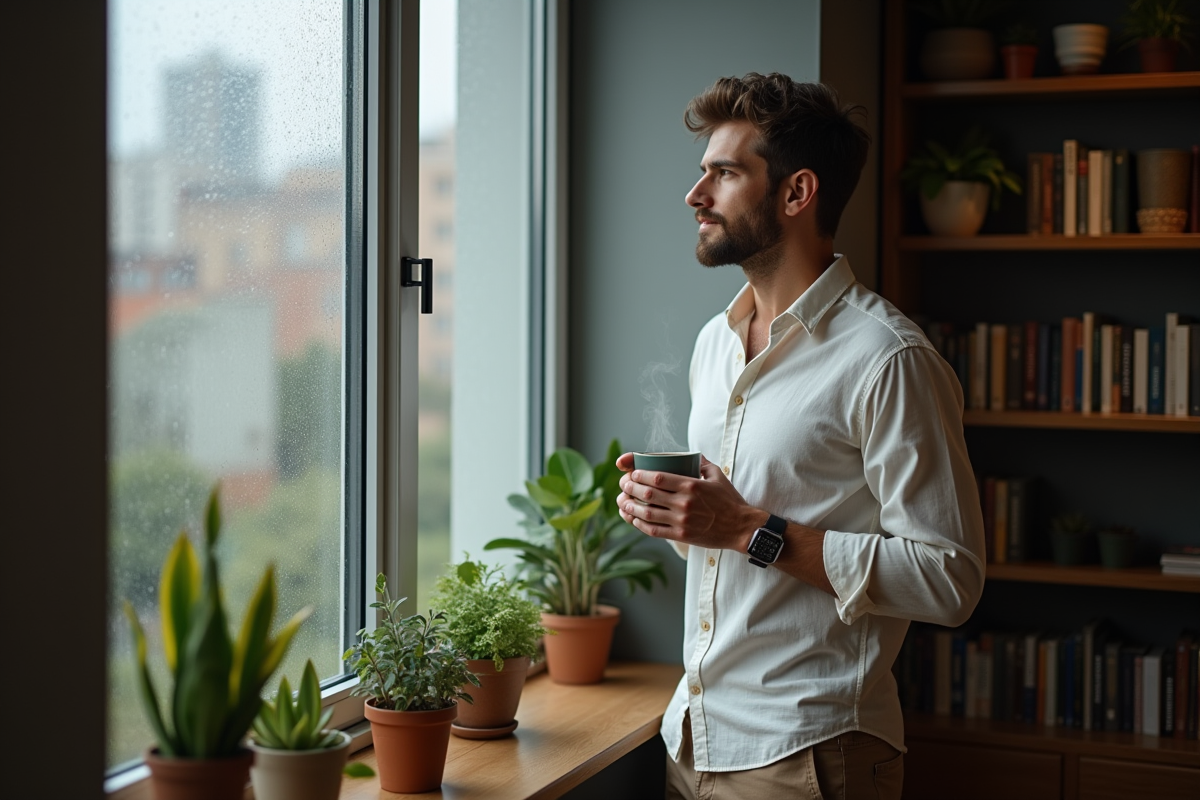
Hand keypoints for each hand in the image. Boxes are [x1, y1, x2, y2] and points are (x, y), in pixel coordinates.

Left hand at [615, 453, 763, 551]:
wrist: (741, 527)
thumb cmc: (730, 500)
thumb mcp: (717, 475)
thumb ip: (701, 462)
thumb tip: (689, 454)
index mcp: (691, 485)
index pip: (657, 477)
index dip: (639, 474)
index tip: (632, 472)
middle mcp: (684, 503)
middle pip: (648, 493)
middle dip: (631, 488)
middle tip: (624, 485)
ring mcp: (682, 521)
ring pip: (647, 513)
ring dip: (630, 507)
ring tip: (622, 502)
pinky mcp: (682, 536)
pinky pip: (654, 530)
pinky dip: (640, 524)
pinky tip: (634, 519)